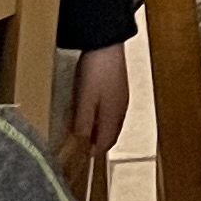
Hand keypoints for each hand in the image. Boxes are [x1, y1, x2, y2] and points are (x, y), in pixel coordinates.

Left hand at [69, 40, 130, 161]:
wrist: (107, 43)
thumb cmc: (96, 72)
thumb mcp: (85, 100)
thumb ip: (83, 123)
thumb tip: (81, 144)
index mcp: (113, 116)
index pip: (105, 143)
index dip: (92, 152)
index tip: (78, 157)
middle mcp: (121, 110)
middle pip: (110, 135)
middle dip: (97, 143)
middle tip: (81, 147)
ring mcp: (121, 98)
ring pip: (111, 123)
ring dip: (100, 131)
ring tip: (85, 132)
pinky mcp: (119, 88)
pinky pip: (112, 112)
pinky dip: (102, 119)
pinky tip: (93, 112)